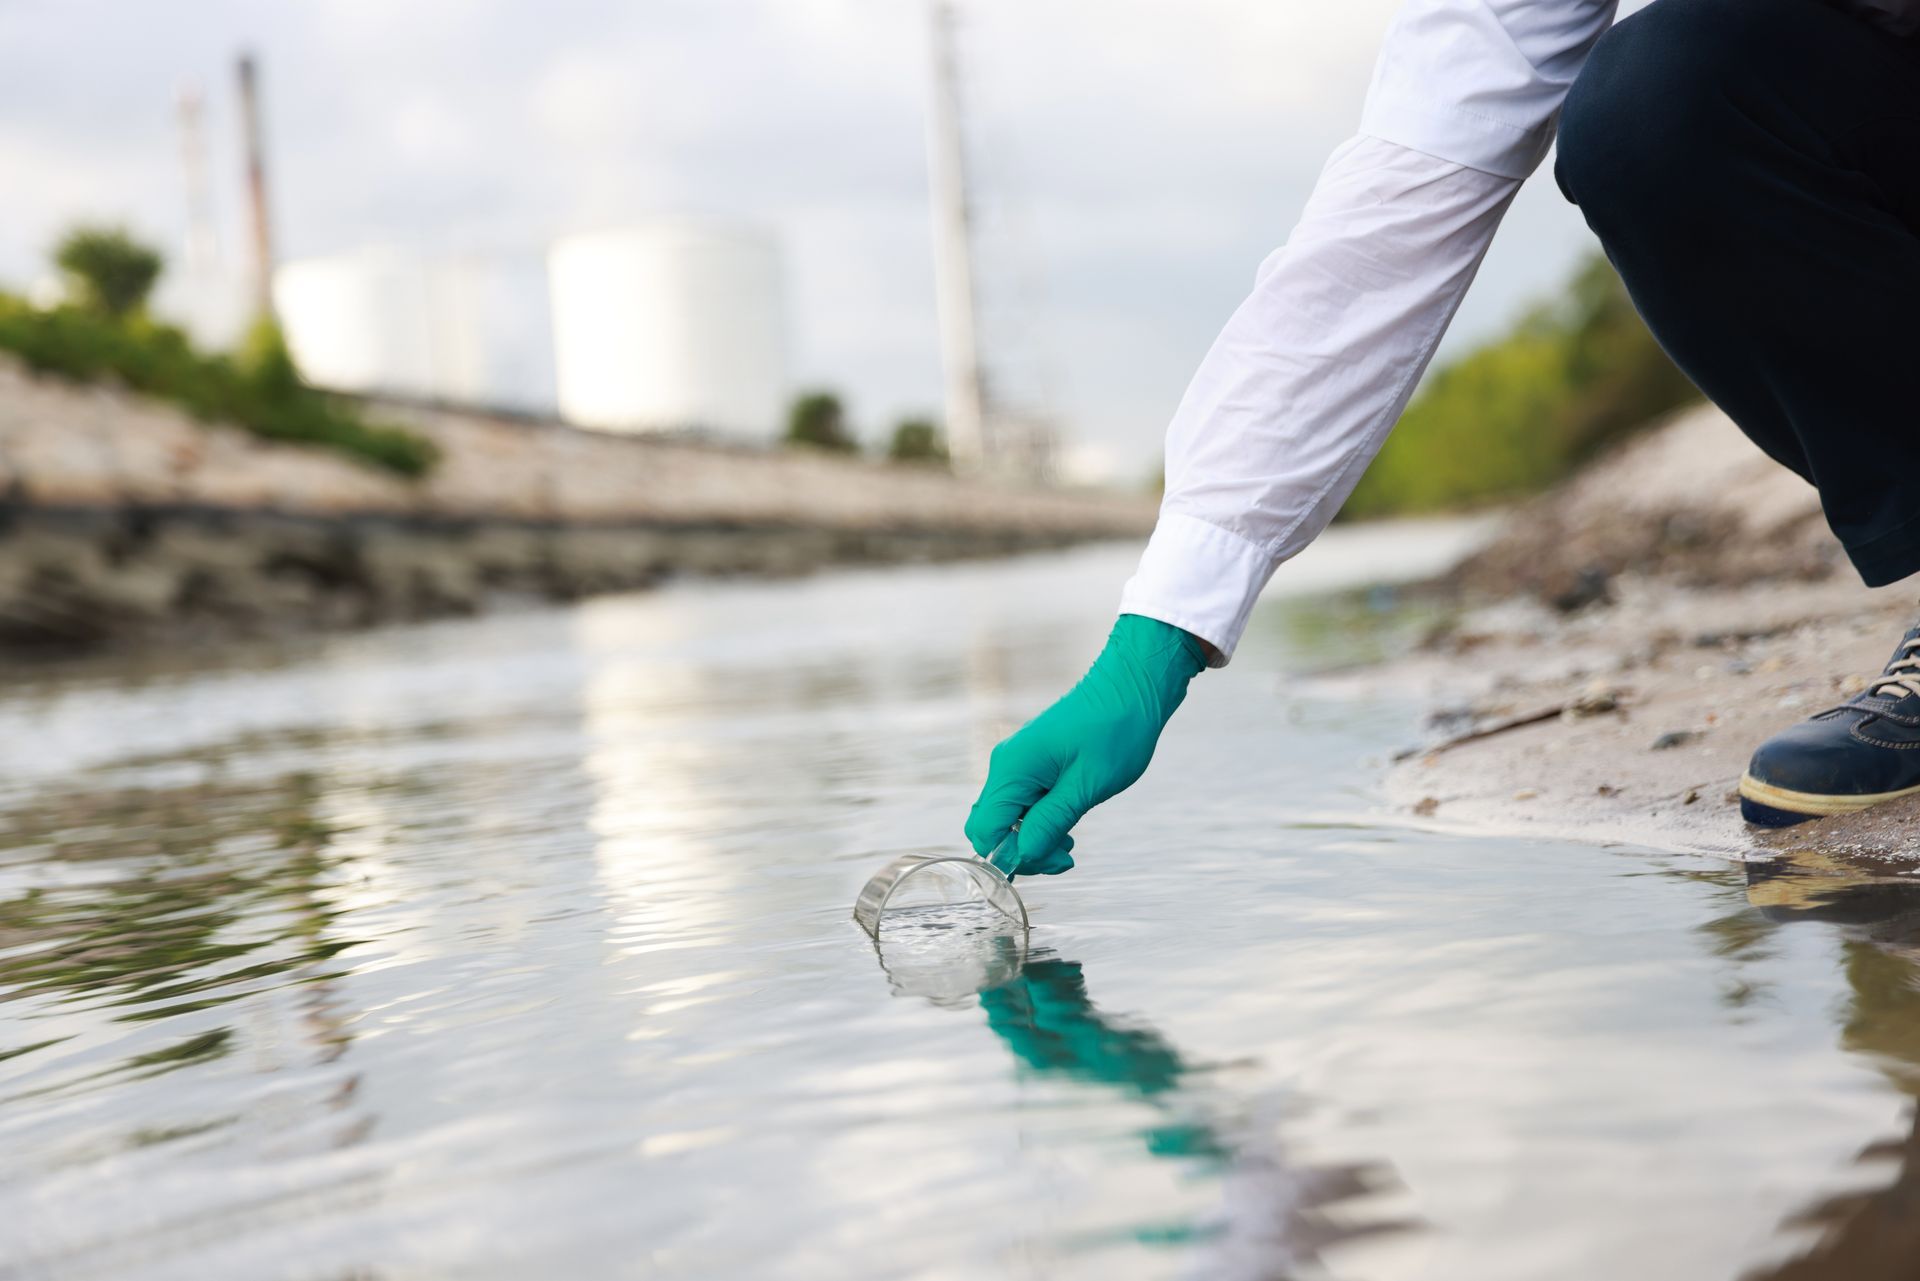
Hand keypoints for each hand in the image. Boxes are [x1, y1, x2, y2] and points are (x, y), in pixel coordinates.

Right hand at [966, 614, 1206, 875]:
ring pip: (1008, 818)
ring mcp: (1018, 764)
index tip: (1051, 859)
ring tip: (1071, 843)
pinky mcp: (1033, 764)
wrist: (1131, 686)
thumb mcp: (1088, 784)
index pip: (985, 829)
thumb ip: (1051, 821)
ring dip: (1034, 837)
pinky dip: (1040, 821)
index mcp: (1013, 768)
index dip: (1009, 855)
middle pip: (992, 826)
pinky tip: (1067, 825)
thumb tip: (1023, 854)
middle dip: (1022, 849)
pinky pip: (1023, 803)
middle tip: (1066, 856)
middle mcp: (1007, 766)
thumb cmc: (1116, 728)